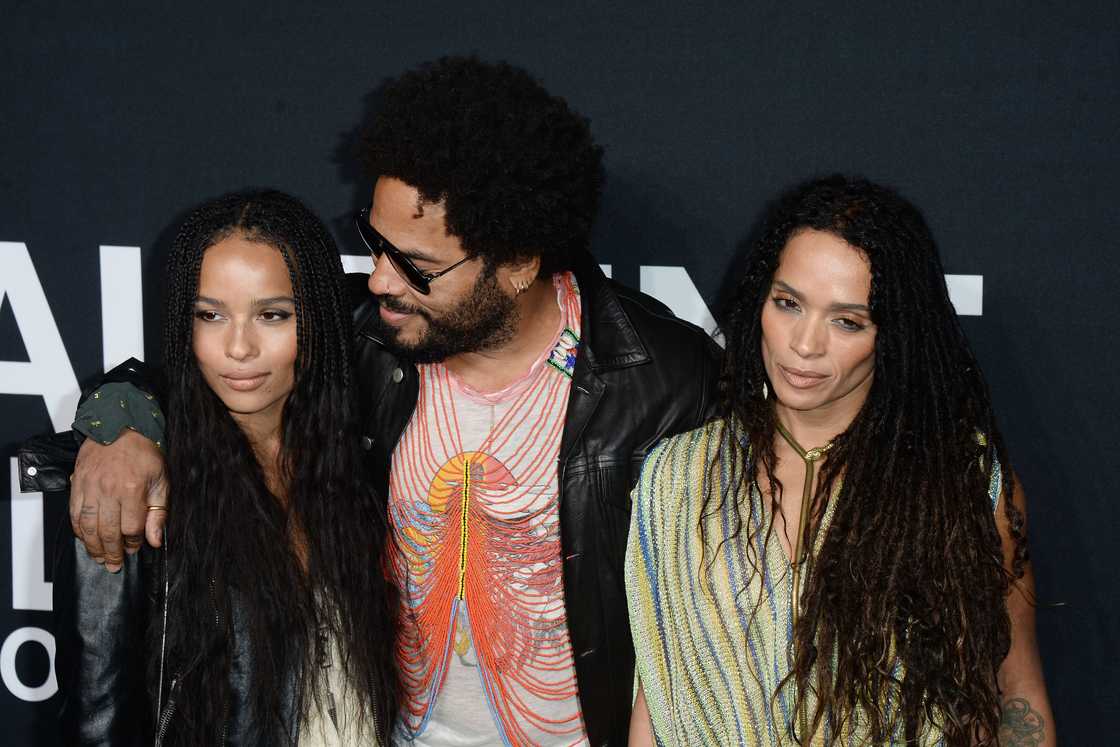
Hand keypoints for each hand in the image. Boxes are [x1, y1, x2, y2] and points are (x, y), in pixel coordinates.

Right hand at [69, 430, 167, 571]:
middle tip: (114, 565)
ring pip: (88, 526)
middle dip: (112, 552)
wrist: (120, 428)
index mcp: (132, 489)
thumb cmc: (144, 454)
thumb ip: (159, 512)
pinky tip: (85, 539)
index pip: (132, 528)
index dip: (135, 543)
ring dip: (93, 546)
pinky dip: (78, 530)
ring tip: (99, 558)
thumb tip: (155, 540)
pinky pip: (74, 514)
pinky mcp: (77, 485)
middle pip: (108, 532)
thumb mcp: (162, 481)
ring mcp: (90, 487)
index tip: (137, 547)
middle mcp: (108, 490)